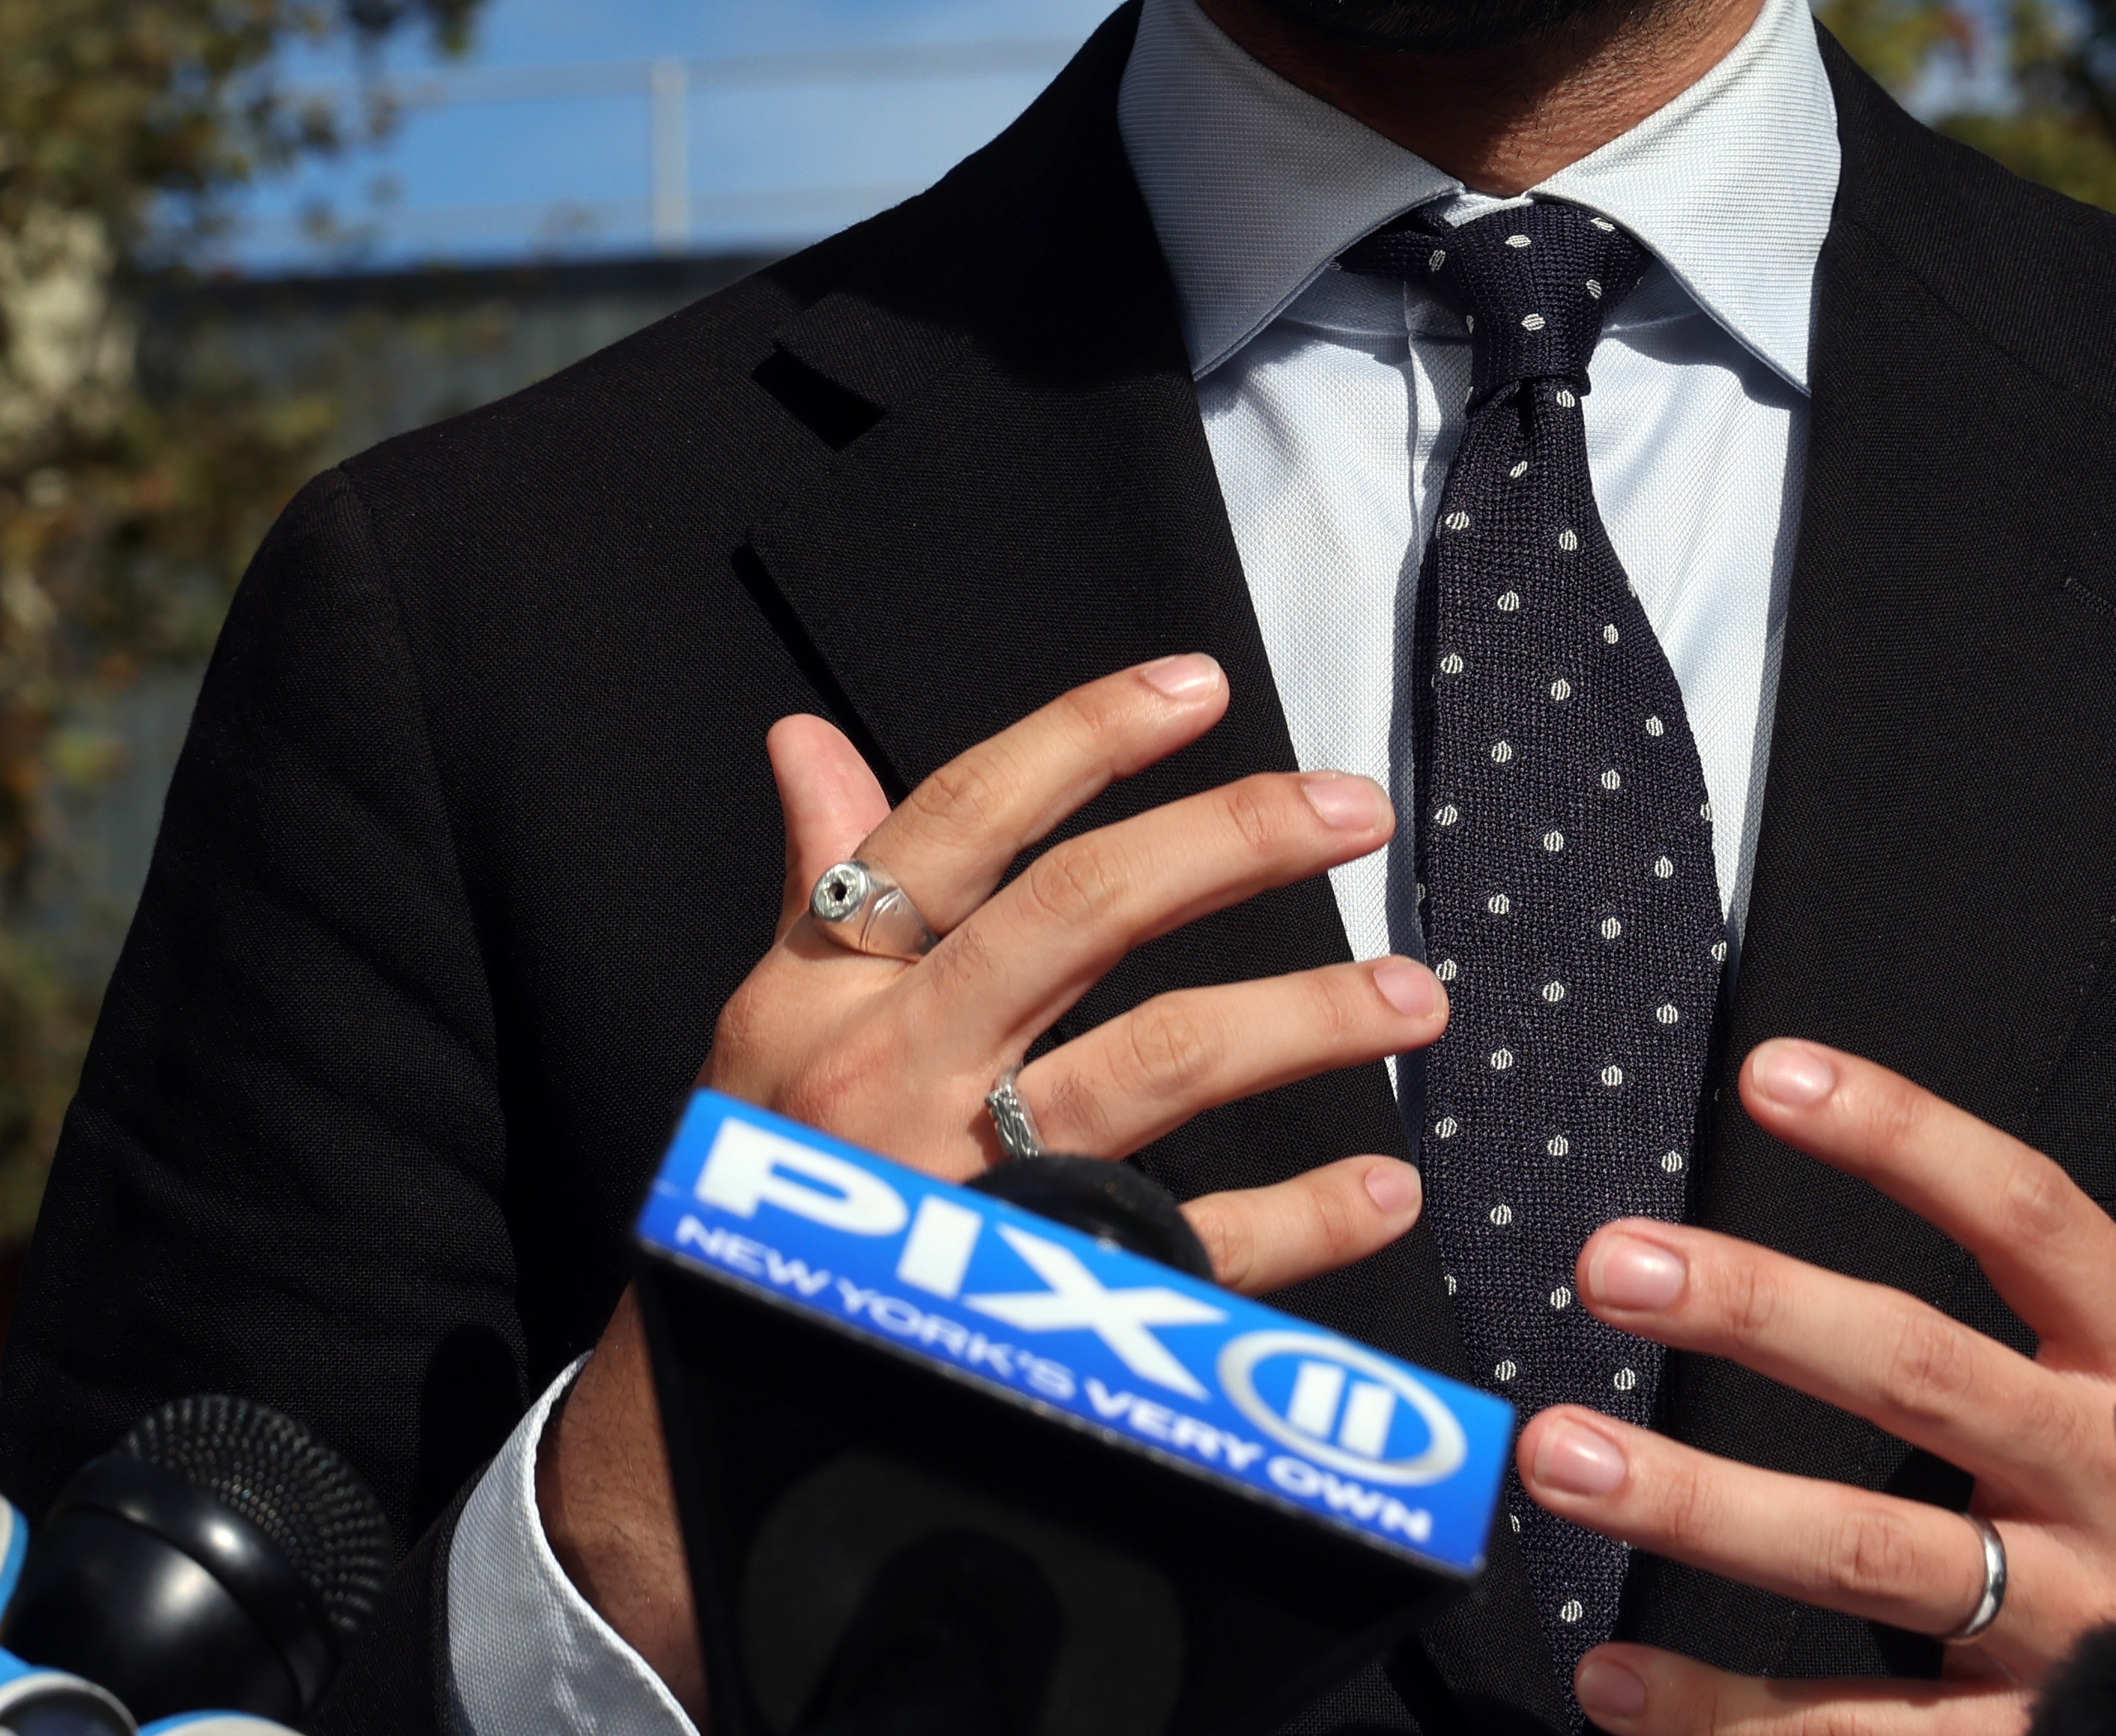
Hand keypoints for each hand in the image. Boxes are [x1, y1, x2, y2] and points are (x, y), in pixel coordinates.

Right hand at [543, 654, 1450, 1690]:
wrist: (701, 1431)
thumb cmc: (753, 1190)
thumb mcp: (768, 1030)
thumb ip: (819, 882)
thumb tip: (807, 736)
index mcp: (831, 991)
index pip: (957, 825)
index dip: (1078, 740)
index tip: (1198, 684)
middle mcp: (894, 1072)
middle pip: (1078, 917)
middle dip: (1227, 844)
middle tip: (1354, 810)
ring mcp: (964, 1191)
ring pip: (1151, 1069)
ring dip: (1299, 1024)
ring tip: (1414, 994)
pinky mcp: (1025, 1306)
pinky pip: (1184, 1252)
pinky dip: (1294, 1224)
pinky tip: (1380, 1191)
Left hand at [1512, 959, 2115, 1735]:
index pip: (2030, 1219)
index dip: (1908, 1140)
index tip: (1772, 1072)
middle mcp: (2095, 1481)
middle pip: (1921, 1377)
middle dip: (1763, 1314)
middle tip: (1615, 1260)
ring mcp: (2054, 1621)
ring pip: (1865, 1556)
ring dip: (1704, 1507)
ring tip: (1565, 1455)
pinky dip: (1729, 1717)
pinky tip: (1610, 1676)